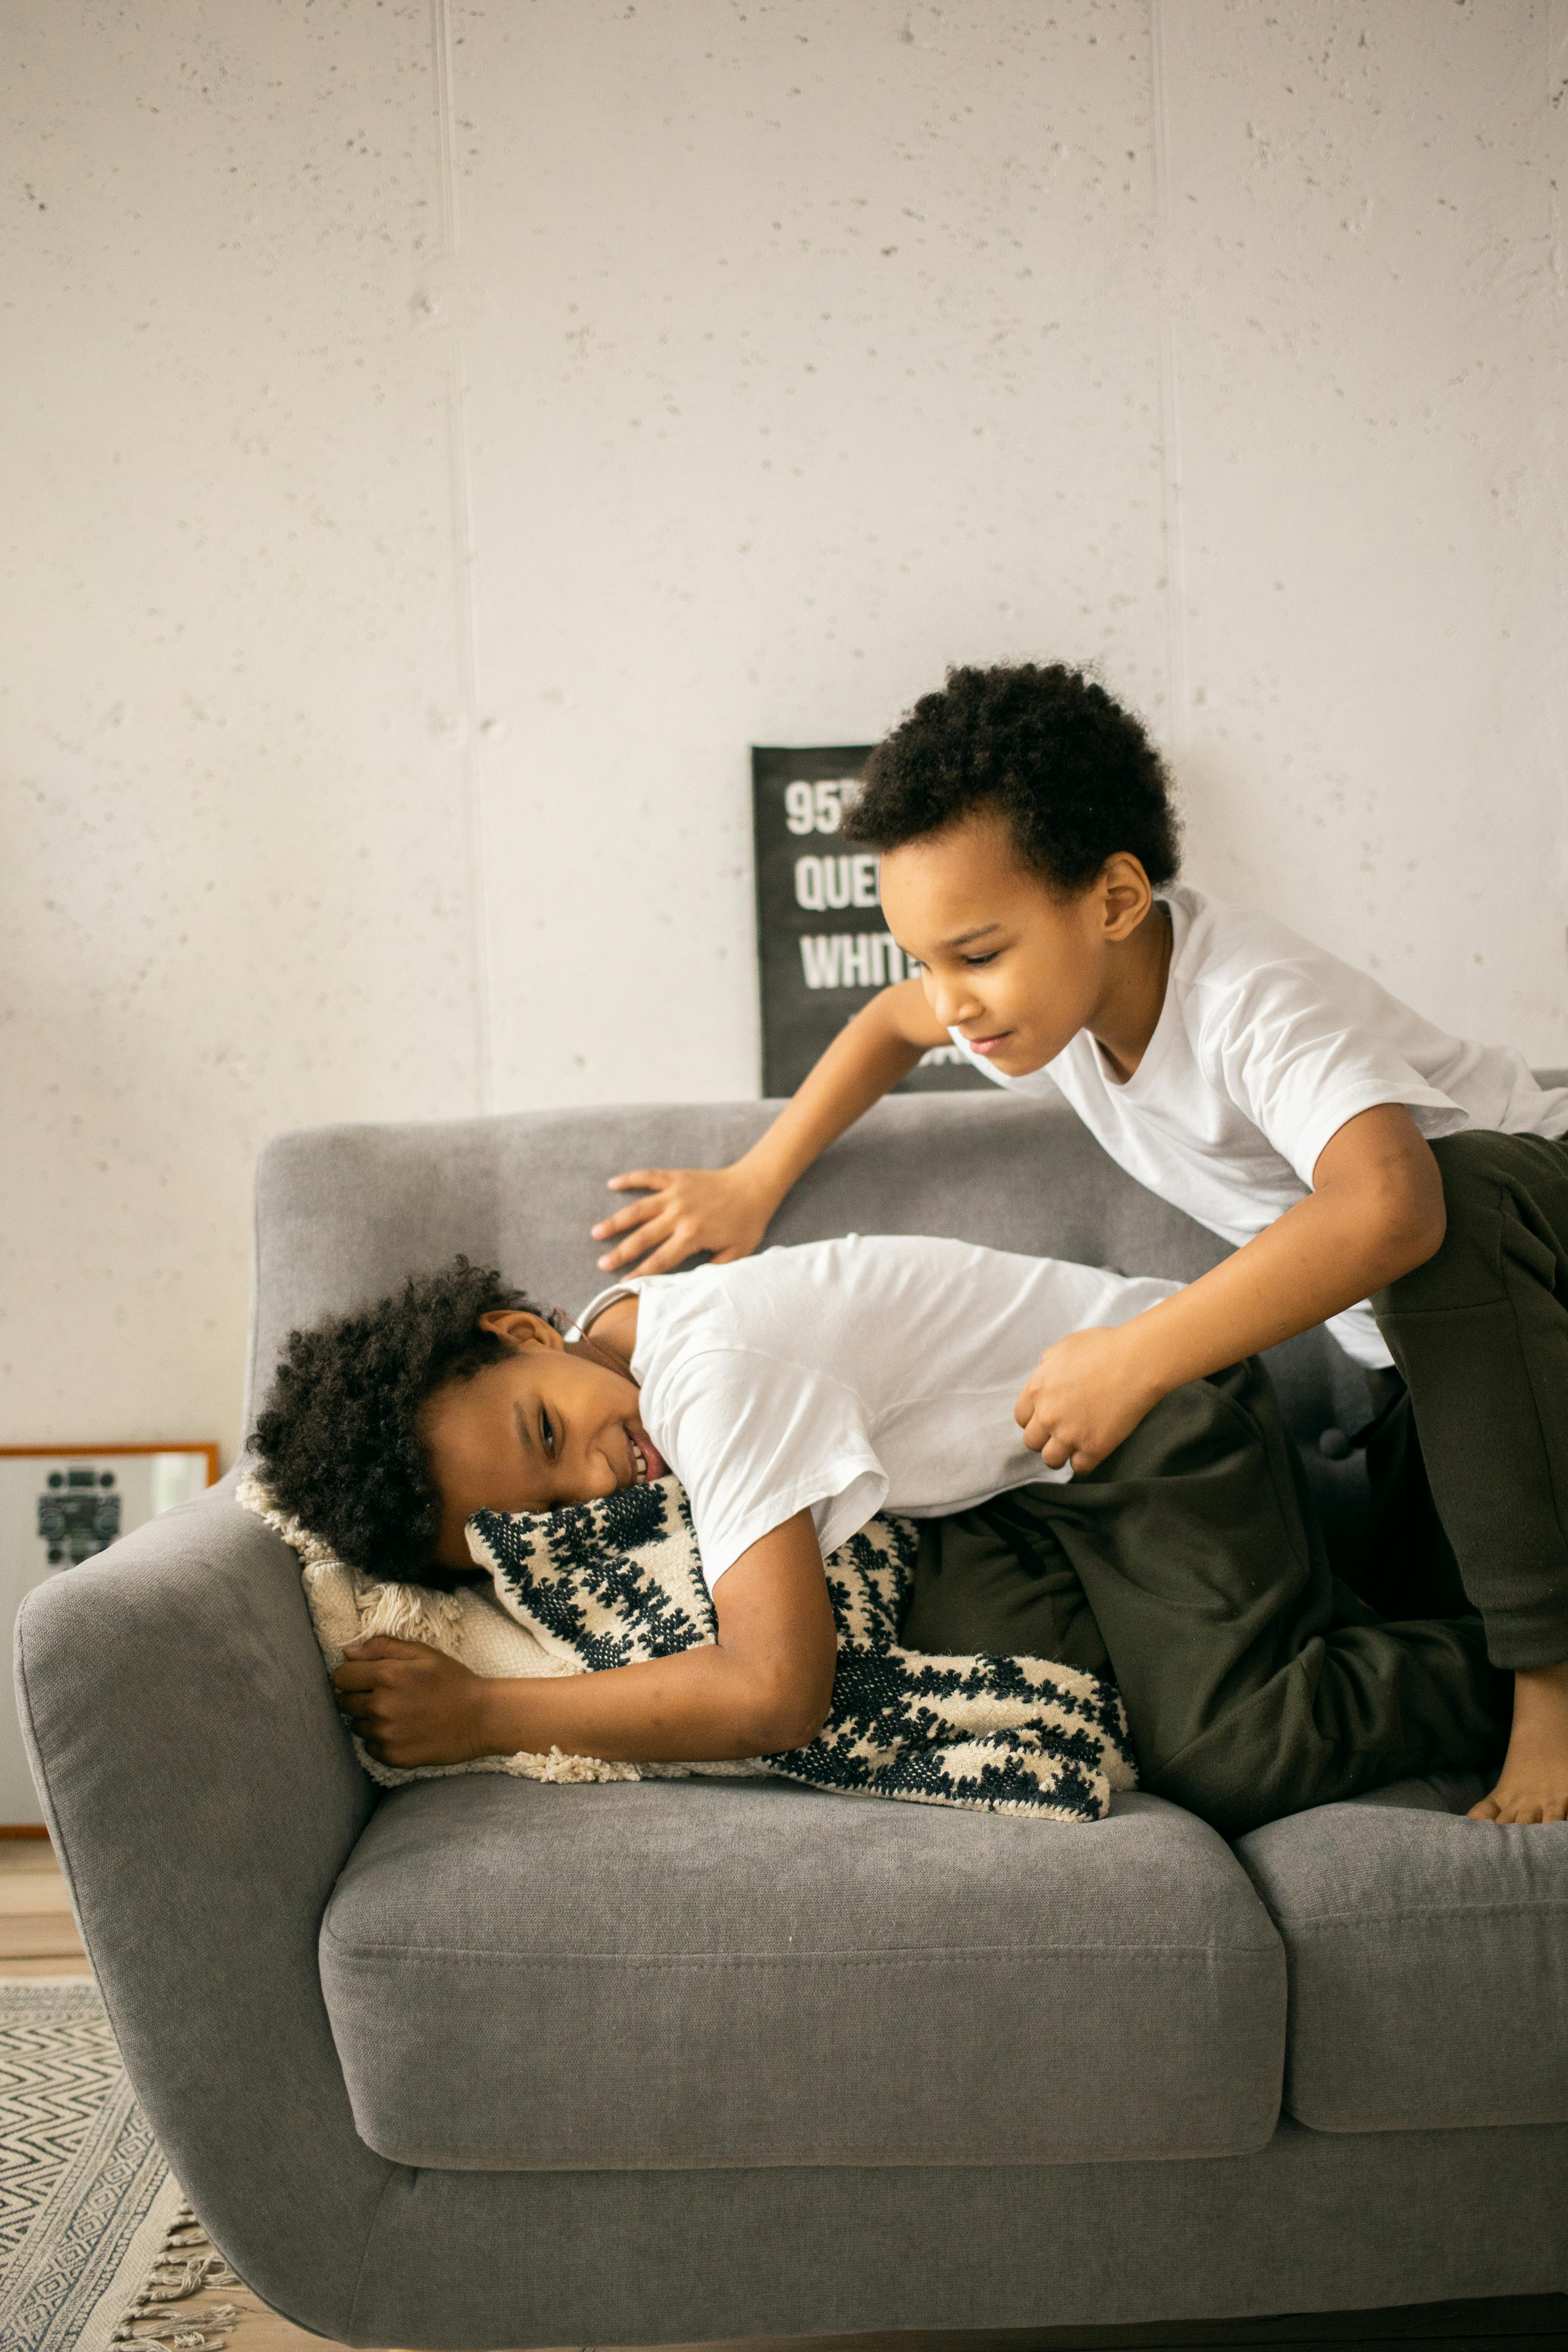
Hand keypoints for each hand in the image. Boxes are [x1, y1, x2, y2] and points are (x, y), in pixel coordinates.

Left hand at [331, 1637, 497, 1767]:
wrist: (482, 1718)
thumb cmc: (453, 1680)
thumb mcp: (423, 1653)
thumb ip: (382, 1647)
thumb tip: (348, 1652)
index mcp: (386, 1676)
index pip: (340, 1677)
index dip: (351, 1675)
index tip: (364, 1678)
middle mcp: (380, 1706)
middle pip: (343, 1703)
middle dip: (358, 1697)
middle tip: (383, 1696)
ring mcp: (386, 1735)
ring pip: (357, 1726)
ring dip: (370, 1719)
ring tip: (397, 1713)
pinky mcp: (393, 1756)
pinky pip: (370, 1747)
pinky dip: (381, 1740)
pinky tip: (403, 1730)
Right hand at [591, 1163, 775, 1274]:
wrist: (755, 1186)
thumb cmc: (747, 1223)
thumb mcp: (737, 1253)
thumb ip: (715, 1270)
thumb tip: (692, 1285)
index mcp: (692, 1236)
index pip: (661, 1260)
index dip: (641, 1273)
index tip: (624, 1284)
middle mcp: (679, 1215)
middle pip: (643, 1237)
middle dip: (621, 1252)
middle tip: (602, 1264)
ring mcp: (675, 1194)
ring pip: (638, 1209)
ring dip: (616, 1221)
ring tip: (596, 1232)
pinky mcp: (676, 1177)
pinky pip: (648, 1177)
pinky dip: (629, 1179)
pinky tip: (611, 1184)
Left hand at [1014, 1326, 1163, 1473]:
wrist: (1138, 1362)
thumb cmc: (1105, 1348)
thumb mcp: (1065, 1347)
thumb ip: (1048, 1365)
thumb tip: (1045, 1374)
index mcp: (1037, 1389)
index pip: (1021, 1417)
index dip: (1034, 1418)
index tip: (1047, 1418)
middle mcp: (1048, 1415)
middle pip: (1032, 1442)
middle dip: (1044, 1438)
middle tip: (1060, 1432)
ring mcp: (1069, 1434)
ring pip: (1050, 1460)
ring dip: (1060, 1454)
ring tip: (1073, 1446)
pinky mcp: (1093, 1448)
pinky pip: (1079, 1468)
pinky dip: (1084, 1461)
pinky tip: (1091, 1450)